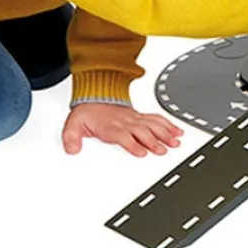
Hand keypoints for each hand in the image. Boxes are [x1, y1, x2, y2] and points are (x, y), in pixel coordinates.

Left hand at [62, 103, 183, 157]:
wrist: (95, 95)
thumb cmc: (87, 112)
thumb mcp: (73, 125)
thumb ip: (71, 138)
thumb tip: (71, 149)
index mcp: (110, 127)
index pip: (123, 135)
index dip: (132, 144)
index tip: (141, 152)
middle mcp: (124, 122)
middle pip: (142, 131)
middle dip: (153, 140)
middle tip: (164, 149)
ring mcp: (134, 118)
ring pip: (152, 124)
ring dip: (164, 133)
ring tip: (175, 141)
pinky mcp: (139, 116)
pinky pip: (156, 118)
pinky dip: (168, 124)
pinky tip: (176, 130)